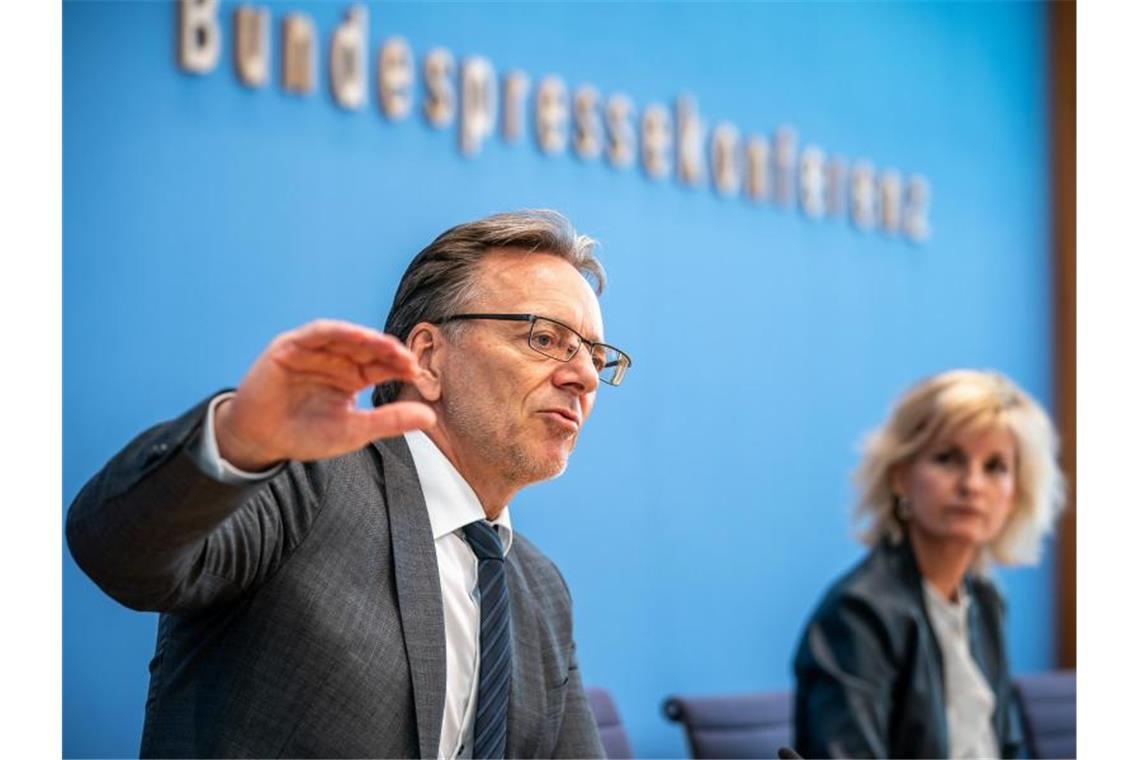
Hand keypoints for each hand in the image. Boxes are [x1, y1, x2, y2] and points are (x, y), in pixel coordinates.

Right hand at [214, 320, 435, 469]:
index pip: (383, 365)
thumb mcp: (354, 430)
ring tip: (389, 346)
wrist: (261, 440)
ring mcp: (314, 351)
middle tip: (409, 360)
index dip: (401, 366)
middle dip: (390, 352)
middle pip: (369, 348)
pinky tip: (356, 335)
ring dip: (368, 338)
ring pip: (347, 337)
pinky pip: (318, 332)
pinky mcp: (291, 346)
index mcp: (353, 377)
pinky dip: (338, 331)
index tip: (419, 373)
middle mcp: (337, 359)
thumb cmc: (306, 434)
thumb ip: (390, 421)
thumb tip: (430, 418)